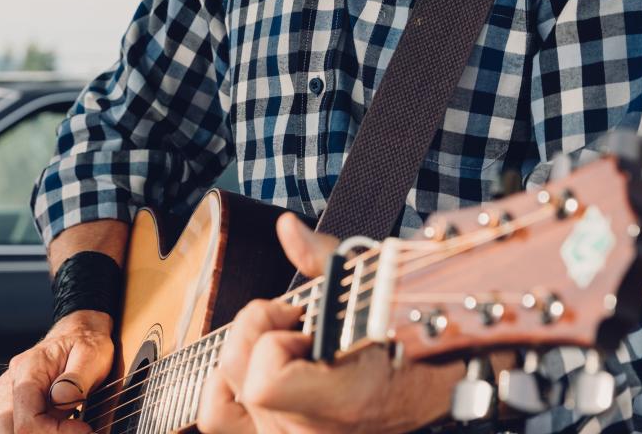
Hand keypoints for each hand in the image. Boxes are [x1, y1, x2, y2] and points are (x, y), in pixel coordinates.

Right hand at [0, 309, 113, 433]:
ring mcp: (10, 394)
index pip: (27, 421)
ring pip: (14, 432)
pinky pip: (23, 426)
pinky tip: (63, 427)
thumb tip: (58, 401)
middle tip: (79, 431)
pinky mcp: (17, 403)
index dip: (54, 433)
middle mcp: (11, 383)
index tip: (85, 430)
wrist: (80, 331)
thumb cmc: (86, 341)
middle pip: (13, 432)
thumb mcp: (91, 355)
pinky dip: (43, 432)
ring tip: (73, 427)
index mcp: (27, 370)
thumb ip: (74, 381)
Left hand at [196, 214, 463, 433]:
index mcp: (340, 402)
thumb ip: (325, 259)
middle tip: (294, 323)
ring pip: (220, 395)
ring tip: (277, 347)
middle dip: (258, 331)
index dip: (273, 340)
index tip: (300, 320)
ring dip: (242, 358)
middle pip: (237, 372)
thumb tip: (287, 228)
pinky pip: (218, 415)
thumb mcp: (374, 292)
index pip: (265, 382)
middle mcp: (308, 433)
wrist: (424, 392)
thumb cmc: (404, 342)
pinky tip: (255, 367)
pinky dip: (225, 387)